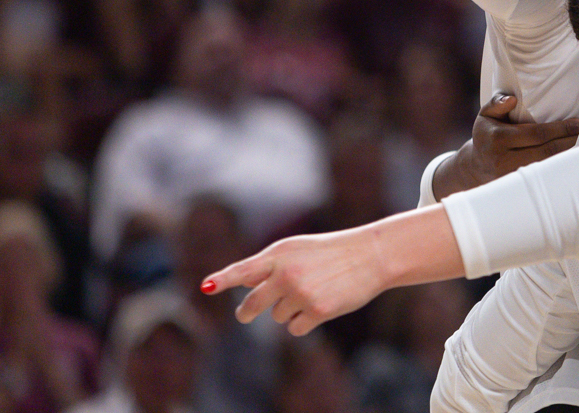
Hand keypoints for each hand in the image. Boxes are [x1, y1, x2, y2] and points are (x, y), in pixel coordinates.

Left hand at [206, 206, 463, 336]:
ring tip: (314, 291)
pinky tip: (321, 305)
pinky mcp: (317, 311)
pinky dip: (303, 322)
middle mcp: (287, 273)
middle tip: (246, 314)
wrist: (371, 255)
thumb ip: (270, 266)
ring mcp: (301, 293)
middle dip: (248, 311)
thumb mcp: (298, 250)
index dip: (223, 279)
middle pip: (252, 304)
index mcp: (279, 254)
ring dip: (289, 309)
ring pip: (276, 315)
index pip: (244, 270)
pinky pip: (294, 327)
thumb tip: (243, 288)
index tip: (206, 286)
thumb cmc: (331, 252)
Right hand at [431, 93, 578, 200]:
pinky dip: (562, 169)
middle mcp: (505, 160)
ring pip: (548, 167)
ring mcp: (512, 177)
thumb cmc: (486, 135)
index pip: (537, 134)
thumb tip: (512, 99)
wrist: (474, 168)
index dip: (562, 128)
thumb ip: (497, 103)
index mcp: (499, 139)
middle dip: (570, 141)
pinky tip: (576, 161)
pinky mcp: (519, 188)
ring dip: (570, 157)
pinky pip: (545, 178)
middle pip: (547, 151)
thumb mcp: (485, 116)